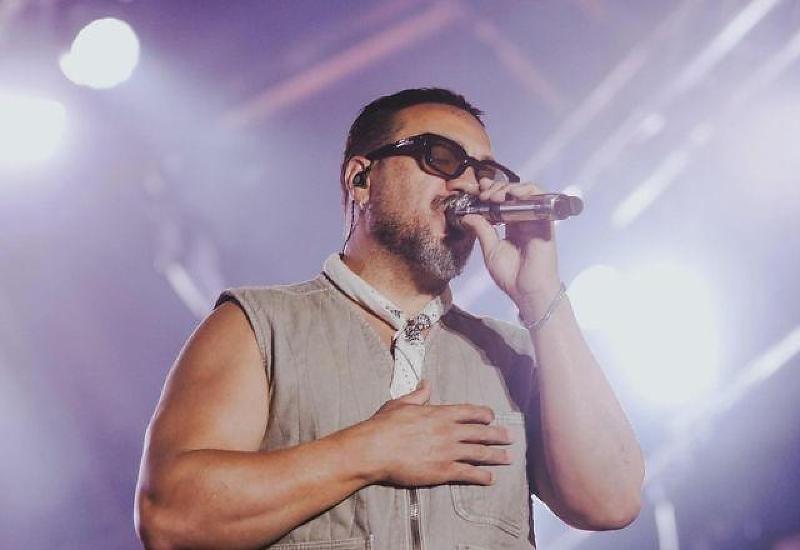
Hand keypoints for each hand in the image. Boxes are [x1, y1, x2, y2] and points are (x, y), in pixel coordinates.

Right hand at [356, 380, 513, 486]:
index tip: (491, 417)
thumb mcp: (401, 403)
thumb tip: (427, 384)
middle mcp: (449, 431)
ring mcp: (448, 452)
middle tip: (510, 437)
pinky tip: (491, 478)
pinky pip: (469, 473)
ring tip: (508, 458)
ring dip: (496, 456)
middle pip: (480, 433)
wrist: (375, 449)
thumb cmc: (384, 425)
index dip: (484, 414)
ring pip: (480, 453)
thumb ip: (418, 395)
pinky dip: (482, 476)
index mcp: (439, 413)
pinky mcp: (443, 471)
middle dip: (497, 435)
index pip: (470, 412)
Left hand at [458, 179, 561, 311]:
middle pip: (512, 193)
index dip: (490, 192)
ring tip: (496, 195)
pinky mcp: (545, 221)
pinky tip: (513, 194)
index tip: (478, 189)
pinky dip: (528, 191)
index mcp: (511, 226)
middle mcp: (523, 220)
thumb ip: (481, 230)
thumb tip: (467, 215)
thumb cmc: (511, 275)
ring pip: (526, 192)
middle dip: (496, 188)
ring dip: (510, 187)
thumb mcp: (490, 249)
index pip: (501, 202)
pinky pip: (541, 199)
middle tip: (484, 194)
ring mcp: (534, 220)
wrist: (527, 290)